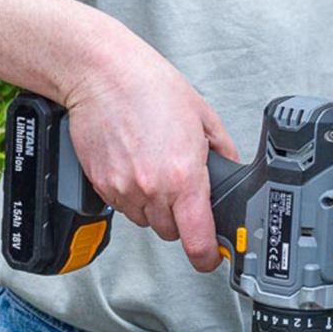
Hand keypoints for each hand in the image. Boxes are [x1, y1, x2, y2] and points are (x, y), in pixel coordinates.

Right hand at [61, 39, 238, 270]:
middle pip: (172, 233)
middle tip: (181, 189)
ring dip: (155, 208)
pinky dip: (132, 196)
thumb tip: (231, 174)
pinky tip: (135, 165)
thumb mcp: (204, 117)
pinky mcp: (102, 185)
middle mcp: (153, 189)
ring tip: (154, 170)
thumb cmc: (150, 88)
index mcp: (184, 177)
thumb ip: (222, 153)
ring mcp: (124, 190)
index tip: (211, 257)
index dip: (207, 256)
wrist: (103, 74)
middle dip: (181, 219)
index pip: (197, 241)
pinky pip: (123, 208)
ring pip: (147, 222)